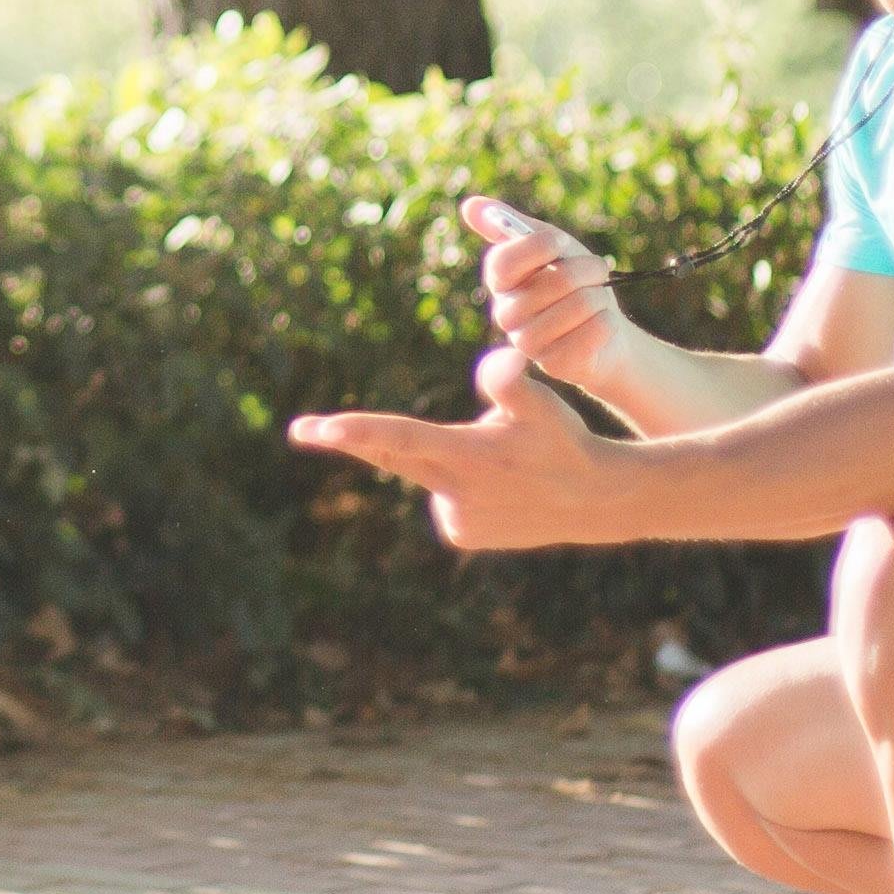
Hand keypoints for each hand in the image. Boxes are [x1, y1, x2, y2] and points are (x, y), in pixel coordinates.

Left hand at [286, 348, 624, 554]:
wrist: (593, 500)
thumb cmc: (564, 440)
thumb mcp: (543, 403)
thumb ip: (510, 380)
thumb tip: (493, 361)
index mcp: (466, 454)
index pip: (401, 438)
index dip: (359, 431)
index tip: (320, 428)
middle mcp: (454, 490)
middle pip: (389, 455)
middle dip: (345, 439)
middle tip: (301, 429)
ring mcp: (456, 516)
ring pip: (429, 469)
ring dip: (448, 457)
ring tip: (502, 462)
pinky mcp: (462, 532)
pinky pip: (445, 495)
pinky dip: (461, 484)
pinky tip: (499, 488)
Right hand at [464, 193, 633, 389]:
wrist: (605, 328)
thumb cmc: (575, 280)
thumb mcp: (549, 245)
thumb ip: (512, 225)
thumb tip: (470, 206)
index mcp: (502, 281)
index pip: (503, 263)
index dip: (537, 248)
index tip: (560, 242)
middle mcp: (507, 313)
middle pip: (550, 284)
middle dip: (584, 270)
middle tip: (598, 269)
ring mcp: (528, 343)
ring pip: (574, 308)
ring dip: (598, 297)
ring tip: (600, 297)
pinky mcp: (554, 366)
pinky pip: (586, 337)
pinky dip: (603, 325)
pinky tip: (602, 323)